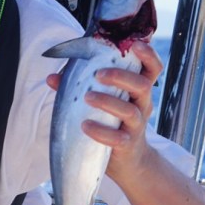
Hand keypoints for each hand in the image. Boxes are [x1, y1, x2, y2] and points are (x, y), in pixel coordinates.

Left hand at [46, 41, 162, 175]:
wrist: (127, 161)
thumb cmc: (112, 122)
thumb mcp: (102, 102)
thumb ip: (79, 87)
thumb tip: (52, 77)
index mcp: (137, 90)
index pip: (152, 68)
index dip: (148, 55)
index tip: (135, 44)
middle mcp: (142, 105)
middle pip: (142, 85)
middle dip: (121, 76)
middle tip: (99, 74)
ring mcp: (136, 126)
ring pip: (130, 111)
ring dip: (107, 101)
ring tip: (87, 97)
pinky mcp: (127, 145)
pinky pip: (118, 138)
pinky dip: (101, 131)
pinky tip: (85, 125)